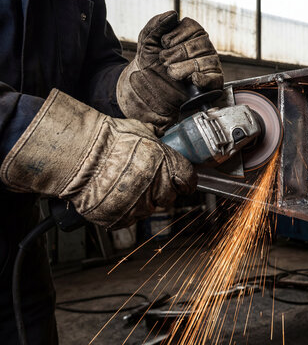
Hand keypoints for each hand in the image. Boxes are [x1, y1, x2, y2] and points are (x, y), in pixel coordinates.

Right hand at [0, 89, 195, 228]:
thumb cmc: (106, 139)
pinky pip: (128, 219)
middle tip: (146, 182)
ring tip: (124, 187)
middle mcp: (156, 187)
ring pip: (148, 209)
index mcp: (166, 164)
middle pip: (170, 197)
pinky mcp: (120, 218)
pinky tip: (113, 196)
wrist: (77, 154)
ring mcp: (138, 205)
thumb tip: (160, 136)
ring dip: (141, 201)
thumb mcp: (138, 130)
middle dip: (162, 191)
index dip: (185, 181)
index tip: (182, 183)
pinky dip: (123, 210)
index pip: (188, 179)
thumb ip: (155, 139)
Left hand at [116, 11, 222, 132]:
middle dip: (177, 54)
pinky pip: (215, 78)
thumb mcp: (147, 41)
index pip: (193, 27)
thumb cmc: (150, 63)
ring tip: (172, 74)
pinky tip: (192, 80)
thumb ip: (157, 24)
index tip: (164, 46)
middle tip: (165, 62)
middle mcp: (204, 47)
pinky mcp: (212, 82)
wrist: (148, 89)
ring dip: (183, 69)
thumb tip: (173, 14)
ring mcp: (210, 64)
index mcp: (191, 34)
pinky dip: (202, 79)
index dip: (175, 37)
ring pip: (205, 61)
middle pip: (200, 44)